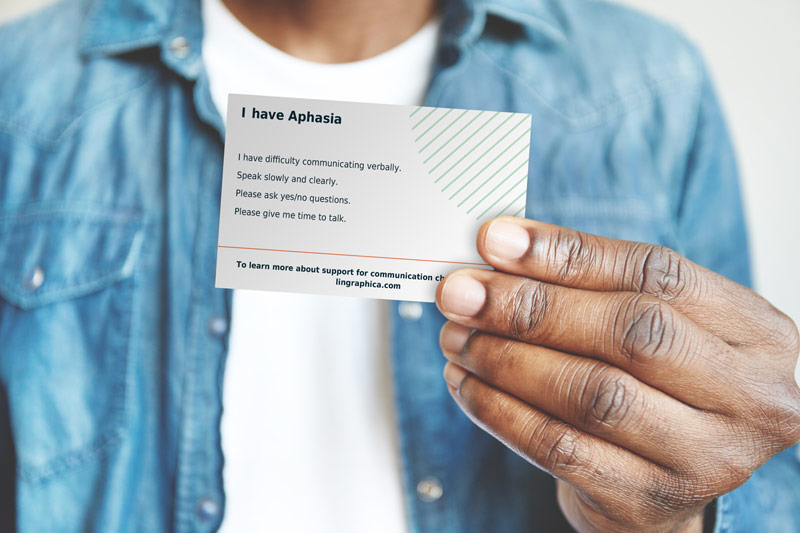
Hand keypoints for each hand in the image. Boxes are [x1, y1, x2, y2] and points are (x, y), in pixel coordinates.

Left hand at [435, 217, 799, 532]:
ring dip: (507, 360)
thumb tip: (498, 250)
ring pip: (593, 394)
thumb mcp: (658, 324)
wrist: (677, 475)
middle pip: (631, 333)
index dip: (567, 253)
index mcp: (756, 332)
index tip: (494, 239)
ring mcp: (705, 458)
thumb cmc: (661, 381)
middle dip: (531, 308)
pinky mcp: (649, 501)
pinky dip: (501, 412)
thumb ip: (593, 286)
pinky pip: (562, 449)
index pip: (658, 274)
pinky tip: (467, 385)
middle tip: (461, 293)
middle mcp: (748, 396)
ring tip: (457, 337)